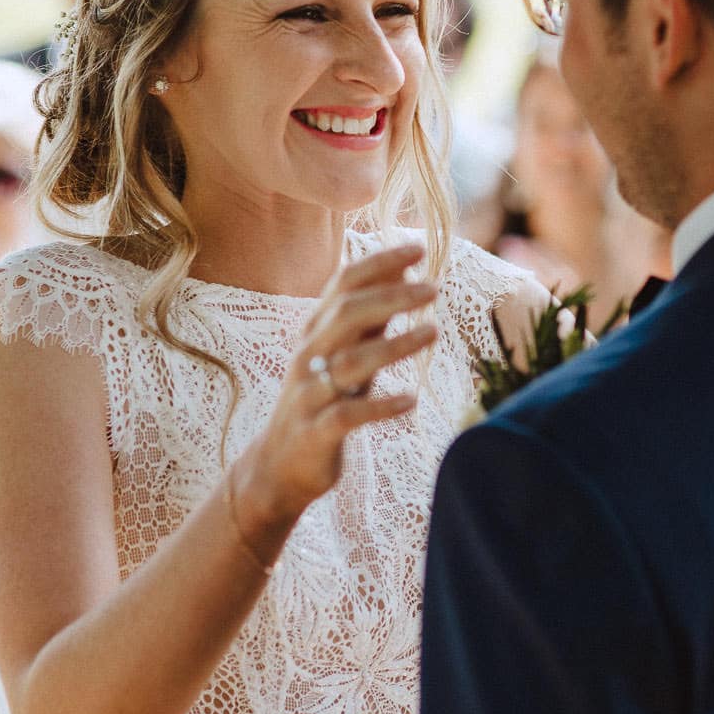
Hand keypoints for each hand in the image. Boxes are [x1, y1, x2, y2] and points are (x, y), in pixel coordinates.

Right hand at [234, 245, 441, 532]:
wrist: (278, 464)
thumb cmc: (321, 401)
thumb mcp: (345, 354)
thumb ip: (370, 319)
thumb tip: (404, 274)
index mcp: (315, 332)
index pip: (343, 285)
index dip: (379, 264)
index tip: (418, 249)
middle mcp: (308, 356)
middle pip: (346, 315)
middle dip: (391, 297)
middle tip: (433, 289)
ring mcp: (309, 394)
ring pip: (350, 362)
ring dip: (395, 345)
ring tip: (434, 332)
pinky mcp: (315, 432)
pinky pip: (348, 415)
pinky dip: (380, 406)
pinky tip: (410, 400)